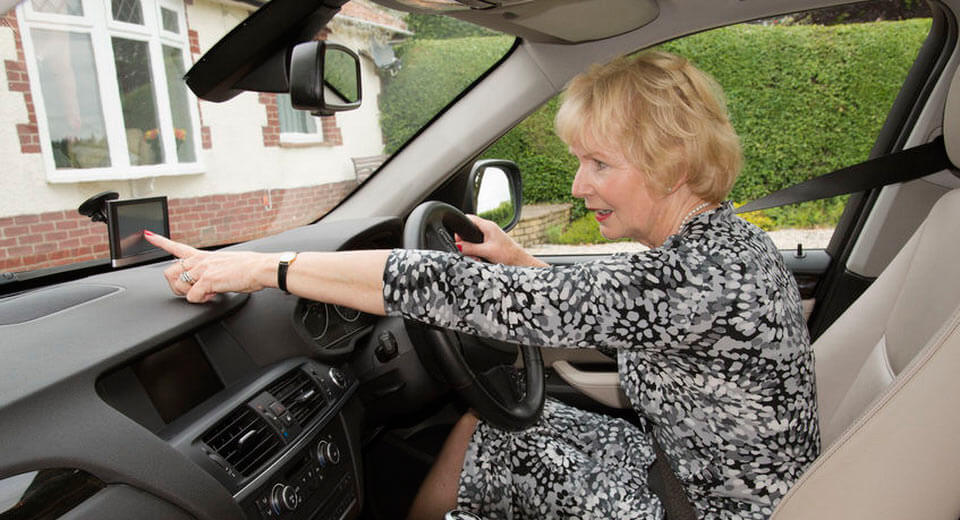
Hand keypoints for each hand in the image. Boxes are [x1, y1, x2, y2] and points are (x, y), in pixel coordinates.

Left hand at [144, 231, 275, 302]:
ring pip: (178, 286)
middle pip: (170, 272)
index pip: (177, 247)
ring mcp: (202, 269)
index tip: (148, 235)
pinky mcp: (207, 280)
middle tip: (192, 289)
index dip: (160, 241)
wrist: (260, 268)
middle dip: (177, 285)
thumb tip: (209, 285)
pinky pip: (192, 297)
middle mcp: (200, 261)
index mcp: (204, 256)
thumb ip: (212, 272)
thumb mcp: (226, 266)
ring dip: (189, 293)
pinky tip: (213, 294)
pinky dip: (202, 300)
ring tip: (206, 292)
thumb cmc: (249, 268)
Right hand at [456, 215, 543, 266]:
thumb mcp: (486, 251)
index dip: (460, 227)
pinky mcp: (491, 243)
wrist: (520, 261)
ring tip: (476, 257)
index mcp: (487, 226)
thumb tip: (457, 246)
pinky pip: (479, 245)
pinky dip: (477, 252)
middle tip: (468, 252)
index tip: (458, 239)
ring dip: (471, 249)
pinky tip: (480, 258)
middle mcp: (488, 228)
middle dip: (465, 242)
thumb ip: (470, 248)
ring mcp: (490, 236)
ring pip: (473, 239)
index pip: (468, 218)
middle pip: (469, 231)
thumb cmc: (508, 254)